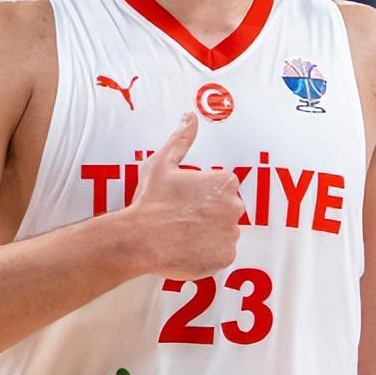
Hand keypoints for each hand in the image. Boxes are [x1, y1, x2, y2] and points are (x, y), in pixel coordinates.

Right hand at [126, 112, 243, 279]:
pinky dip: (208, 253)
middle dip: (209, 213)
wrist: (139, 238)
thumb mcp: (163, 162)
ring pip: (224, 232)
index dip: (203, 194)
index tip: (186, 199)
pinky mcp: (226, 257)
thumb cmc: (150, 200)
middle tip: (182, 218)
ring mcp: (232, 233)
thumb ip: (182, 138)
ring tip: (183, 234)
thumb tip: (190, 117)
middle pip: (226, 209)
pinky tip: (187, 248)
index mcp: (225, 182)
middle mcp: (235, 206)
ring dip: (209, 233)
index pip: (224, 187)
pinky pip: (221, 254)